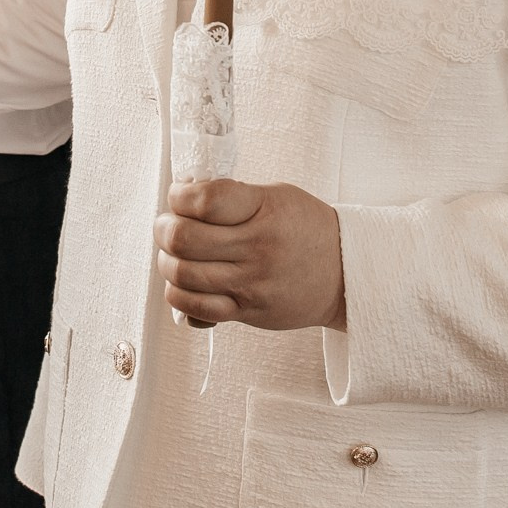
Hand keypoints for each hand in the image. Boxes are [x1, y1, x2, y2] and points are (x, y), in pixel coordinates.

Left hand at [154, 178, 346, 331]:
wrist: (344, 274)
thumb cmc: (307, 229)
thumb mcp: (276, 197)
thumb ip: (232, 197)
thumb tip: (183, 198)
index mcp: (264, 210)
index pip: (204, 201)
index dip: (178, 195)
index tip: (178, 195)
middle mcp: (257, 248)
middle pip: (183, 239)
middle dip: (163, 228)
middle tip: (166, 225)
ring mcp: (251, 284)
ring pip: (182, 275)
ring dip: (167, 262)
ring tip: (174, 254)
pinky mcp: (247, 312)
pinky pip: (196, 308)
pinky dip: (179, 295)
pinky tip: (185, 284)